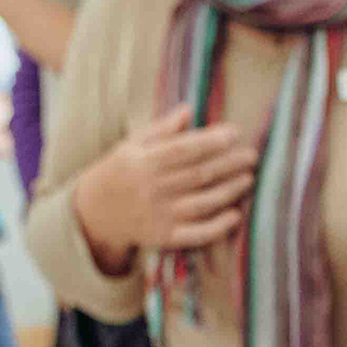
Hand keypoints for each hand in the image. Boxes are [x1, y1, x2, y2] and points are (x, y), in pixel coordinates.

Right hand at [70, 105, 259, 266]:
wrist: (94, 213)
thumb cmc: (119, 172)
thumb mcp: (132, 145)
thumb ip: (161, 129)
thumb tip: (189, 109)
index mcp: (145, 162)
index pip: (184, 150)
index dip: (211, 141)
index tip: (235, 133)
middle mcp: (153, 189)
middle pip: (199, 175)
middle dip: (228, 164)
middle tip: (252, 155)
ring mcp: (160, 215)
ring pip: (202, 203)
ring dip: (229, 191)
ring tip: (249, 179)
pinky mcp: (165, 237)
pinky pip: (196, 234)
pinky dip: (218, 227)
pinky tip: (236, 216)